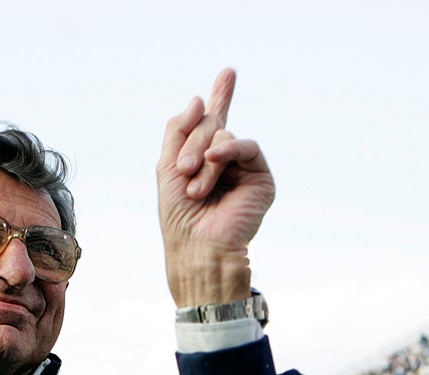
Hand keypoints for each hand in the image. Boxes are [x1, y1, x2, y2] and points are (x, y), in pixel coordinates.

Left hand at [156, 68, 274, 306]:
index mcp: (202, 159)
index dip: (220, 97)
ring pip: (223, 134)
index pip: (212, 122)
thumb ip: (178, 130)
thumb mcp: (167, 167)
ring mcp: (243, 168)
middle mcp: (225, 161)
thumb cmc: (179, 217)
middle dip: (191, 144)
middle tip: (183, 171)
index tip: (229, 72)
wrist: (198, 248)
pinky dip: (227, 150)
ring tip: (195, 188)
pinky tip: (214, 161)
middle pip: (209, 124)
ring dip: (203, 158)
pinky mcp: (261, 178)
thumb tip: (198, 99)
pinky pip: (246, 146)